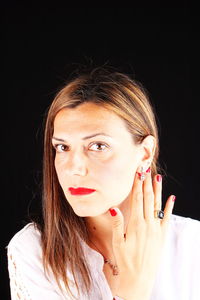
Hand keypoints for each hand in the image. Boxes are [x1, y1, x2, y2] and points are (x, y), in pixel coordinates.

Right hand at [109, 169, 174, 299]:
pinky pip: (167, 218)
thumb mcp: (118, 244)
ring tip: (158, 178)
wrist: (138, 279)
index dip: (138, 185)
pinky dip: (170, 207)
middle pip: (148, 199)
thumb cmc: (125, 261)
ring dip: (158, 191)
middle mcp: (148, 225)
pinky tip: (172, 198)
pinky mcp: (162, 236)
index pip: (137, 199)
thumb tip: (113, 208)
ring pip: (158, 205)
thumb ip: (118, 225)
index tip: (138, 173)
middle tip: (146, 169)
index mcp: (136, 225)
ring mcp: (157, 230)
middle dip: (147, 183)